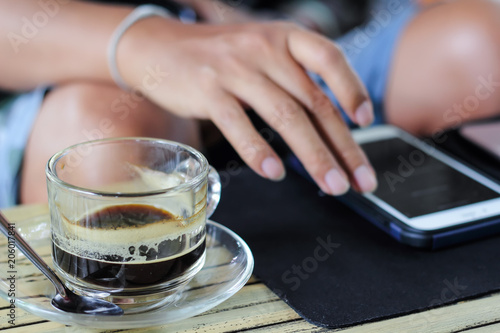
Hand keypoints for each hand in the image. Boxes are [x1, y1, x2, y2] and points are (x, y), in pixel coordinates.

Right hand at [119, 20, 377, 194]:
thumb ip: (294, 77)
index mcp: (284, 38)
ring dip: (313, 156)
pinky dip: (259, 152)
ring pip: (285, 117)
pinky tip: (275, 173)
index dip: (352, 89)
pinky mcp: (208, 90)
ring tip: (332, 185)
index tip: (367, 121)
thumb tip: (332, 120)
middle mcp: (264, 49)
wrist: (160, 46)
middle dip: (343, 146)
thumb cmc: (220, 57)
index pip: (329, 58)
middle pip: (313, 102)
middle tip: (361, 181)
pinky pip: (239, 125)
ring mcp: (235, 69)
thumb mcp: (262, 51)